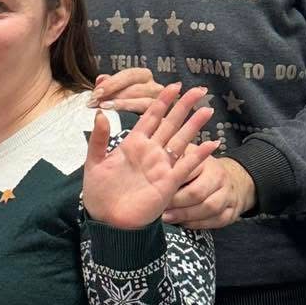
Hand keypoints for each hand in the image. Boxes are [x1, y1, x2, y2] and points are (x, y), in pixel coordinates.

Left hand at [83, 84, 219, 229]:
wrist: (106, 219)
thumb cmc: (98, 191)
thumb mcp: (93, 162)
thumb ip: (98, 138)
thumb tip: (100, 113)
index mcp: (132, 144)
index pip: (150, 116)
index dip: (162, 101)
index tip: (173, 85)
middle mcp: (149, 151)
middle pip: (170, 124)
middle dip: (184, 106)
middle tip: (199, 89)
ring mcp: (160, 166)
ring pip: (180, 140)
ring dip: (194, 125)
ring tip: (208, 109)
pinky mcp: (167, 183)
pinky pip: (185, 166)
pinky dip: (198, 155)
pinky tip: (211, 144)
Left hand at [88, 67, 164, 115]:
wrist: (141, 130)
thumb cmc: (125, 106)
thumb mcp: (116, 92)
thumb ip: (108, 85)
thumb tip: (100, 79)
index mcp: (143, 76)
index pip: (129, 75)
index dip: (112, 83)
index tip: (96, 92)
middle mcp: (154, 87)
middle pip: (136, 89)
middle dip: (115, 95)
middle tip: (97, 102)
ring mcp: (162, 104)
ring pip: (145, 103)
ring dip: (124, 105)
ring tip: (107, 108)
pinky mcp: (164, 119)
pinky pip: (153, 119)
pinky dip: (138, 119)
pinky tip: (125, 122)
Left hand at [162, 156, 255, 229]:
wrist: (231, 179)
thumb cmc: (199, 169)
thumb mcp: (185, 158)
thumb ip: (170, 162)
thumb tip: (150, 170)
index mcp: (204, 161)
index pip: (186, 173)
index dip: (170, 185)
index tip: (155, 192)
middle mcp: (219, 177)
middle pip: (197, 193)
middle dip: (176, 204)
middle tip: (159, 210)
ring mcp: (228, 194)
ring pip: (208, 208)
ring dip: (186, 216)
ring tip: (167, 218)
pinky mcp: (232, 211)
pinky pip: (216, 220)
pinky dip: (198, 223)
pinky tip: (183, 223)